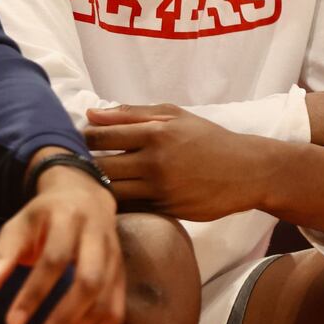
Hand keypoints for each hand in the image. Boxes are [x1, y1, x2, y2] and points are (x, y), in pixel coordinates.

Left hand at [0, 148, 123, 323]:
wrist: (83, 196)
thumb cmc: (44, 216)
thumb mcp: (18, 226)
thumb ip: (2, 256)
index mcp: (68, 218)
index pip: (54, 260)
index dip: (33, 293)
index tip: (12, 323)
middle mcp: (97, 236)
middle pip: (90, 281)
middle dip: (64, 318)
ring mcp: (115, 256)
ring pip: (107, 299)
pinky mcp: (122, 274)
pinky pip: (117, 309)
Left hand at [85, 105, 266, 221]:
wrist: (245, 171)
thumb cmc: (207, 138)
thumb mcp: (174, 116)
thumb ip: (132, 114)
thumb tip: (91, 114)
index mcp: (155, 133)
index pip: (101, 136)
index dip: (84, 138)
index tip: (80, 139)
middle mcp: (155, 163)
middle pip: (101, 168)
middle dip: (84, 166)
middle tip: (78, 163)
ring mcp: (160, 190)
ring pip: (113, 192)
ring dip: (98, 187)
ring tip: (91, 180)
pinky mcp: (165, 210)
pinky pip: (131, 207)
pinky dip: (118, 202)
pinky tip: (113, 195)